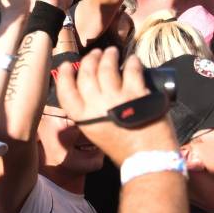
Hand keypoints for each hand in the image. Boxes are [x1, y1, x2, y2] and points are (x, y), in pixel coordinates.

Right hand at [49, 48, 176, 163]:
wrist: (148, 160)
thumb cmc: (124, 150)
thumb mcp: (97, 133)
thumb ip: (92, 113)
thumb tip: (95, 91)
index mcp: (83, 118)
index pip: (66, 91)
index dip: (65, 75)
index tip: (69, 65)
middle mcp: (96, 106)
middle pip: (87, 74)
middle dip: (91, 59)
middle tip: (96, 54)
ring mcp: (117, 98)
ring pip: (107, 67)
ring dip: (109, 56)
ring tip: (112, 52)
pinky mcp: (137, 93)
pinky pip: (131, 70)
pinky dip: (132, 62)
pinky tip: (133, 60)